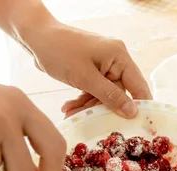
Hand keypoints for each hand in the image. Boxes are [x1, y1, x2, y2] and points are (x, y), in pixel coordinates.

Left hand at [22, 22, 152, 117]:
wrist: (36, 38)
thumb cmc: (60, 51)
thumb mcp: (85, 77)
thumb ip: (110, 96)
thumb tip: (133, 112)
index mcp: (120, 57)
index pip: (138, 86)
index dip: (140, 106)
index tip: (138, 127)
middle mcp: (115, 61)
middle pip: (118, 94)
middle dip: (101, 109)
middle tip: (87, 121)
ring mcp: (102, 66)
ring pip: (103, 95)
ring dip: (87, 107)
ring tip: (70, 114)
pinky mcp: (90, 71)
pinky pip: (92, 91)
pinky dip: (81, 100)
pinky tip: (68, 108)